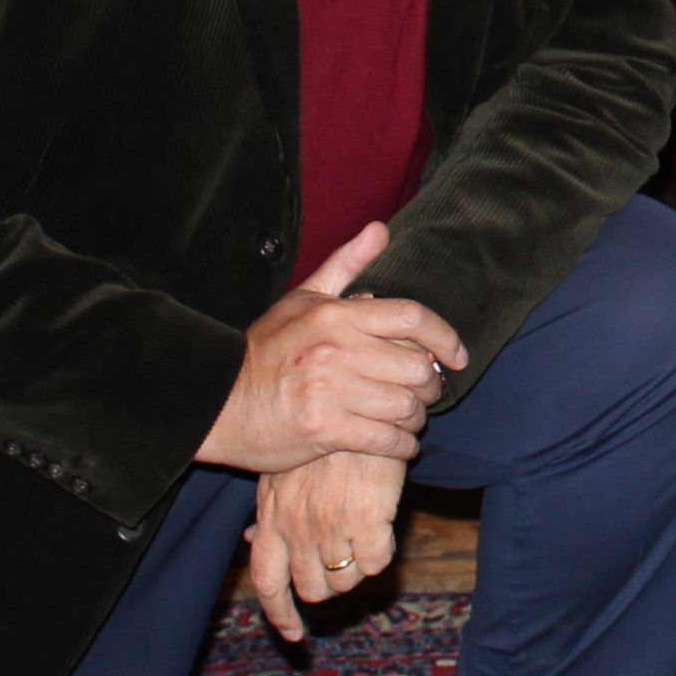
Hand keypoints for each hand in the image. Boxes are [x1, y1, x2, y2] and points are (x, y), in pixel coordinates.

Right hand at [196, 221, 466, 475]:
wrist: (216, 402)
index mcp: (336, 315)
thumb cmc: (265, 351)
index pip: (413, 319)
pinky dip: (402, 445)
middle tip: (426, 393)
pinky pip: (387, 440)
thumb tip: (380, 230)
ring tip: (409, 418)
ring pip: (406, 407)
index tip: (459, 357)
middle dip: (431, 385)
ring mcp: (331, 391)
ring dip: (416, 418)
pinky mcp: (325, 430)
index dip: (446, 338)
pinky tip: (398, 442)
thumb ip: (345, 266)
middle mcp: (337, 349)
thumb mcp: (301, 300)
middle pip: (417, 368)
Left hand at [246, 448, 409, 641]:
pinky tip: (381, 531)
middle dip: (327, 586)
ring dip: (354, 570)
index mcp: (273, 518)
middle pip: (311, 588)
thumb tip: (252, 541)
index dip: (279, 614)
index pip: (267, 581)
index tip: (293, 634)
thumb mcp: (280, 472)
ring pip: (345, 580)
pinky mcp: (368, 518)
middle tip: (342, 564)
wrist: (359, 407)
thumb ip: (268, 512)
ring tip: (362, 540)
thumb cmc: (322, 442)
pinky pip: (375, 563)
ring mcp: (332, 525)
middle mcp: (298, 528)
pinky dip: (380, 555)